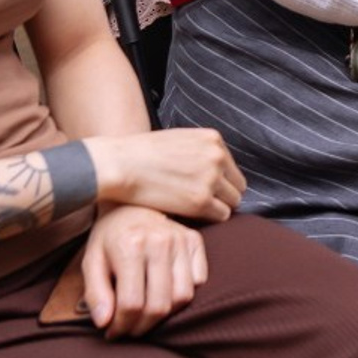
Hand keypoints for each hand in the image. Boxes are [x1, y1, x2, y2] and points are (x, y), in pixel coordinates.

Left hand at [82, 204, 207, 337]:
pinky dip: (183, 295)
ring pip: (183, 296)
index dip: (121, 326)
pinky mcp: (195, 240)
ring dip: (165, 316)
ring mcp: (181, 240)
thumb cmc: (109, 237)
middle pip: (159, 305)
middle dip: (142, 327)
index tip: (112, 332)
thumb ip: (95, 293)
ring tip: (147, 316)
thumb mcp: (91, 262)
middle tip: (129, 330)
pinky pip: (199, 280)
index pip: (131, 303)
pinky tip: (165, 293)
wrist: (133, 203)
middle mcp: (160, 242)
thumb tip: (105, 323)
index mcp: (131, 246)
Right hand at [84, 128, 245, 222]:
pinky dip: (211, 219)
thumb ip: (199, 150)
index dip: (222, 182)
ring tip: (198, 213)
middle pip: (237, 185)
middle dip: (224, 196)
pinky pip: (221, 215)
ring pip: (232, 202)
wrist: (120, 164)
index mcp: (213, 139)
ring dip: (218, 208)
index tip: (209, 191)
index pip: (232, 167)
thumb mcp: (179, 140)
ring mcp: (211, 178)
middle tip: (206, 205)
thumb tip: (211, 167)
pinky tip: (193, 218)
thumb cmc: (141, 154)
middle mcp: (217, 157)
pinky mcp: (200, 200)